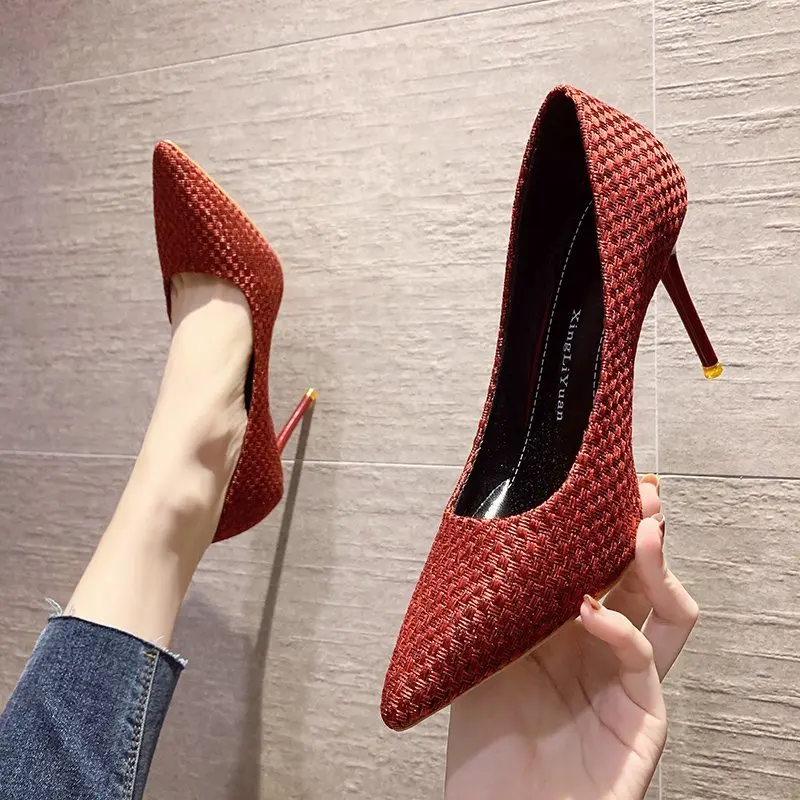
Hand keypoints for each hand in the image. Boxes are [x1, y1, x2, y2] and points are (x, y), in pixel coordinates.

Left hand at [444, 476, 698, 799]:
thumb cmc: (485, 743)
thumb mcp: (482, 655)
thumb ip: (499, 604)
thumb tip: (494, 536)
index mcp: (567, 631)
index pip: (601, 568)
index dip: (608, 528)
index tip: (608, 486)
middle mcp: (603, 651)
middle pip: (643, 581)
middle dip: (646, 533)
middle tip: (642, 495)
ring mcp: (626, 686)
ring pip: (669, 616)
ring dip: (658, 571)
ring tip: (643, 533)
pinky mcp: (640, 723)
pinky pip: (642, 664)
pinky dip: (619, 630)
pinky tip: (588, 611)